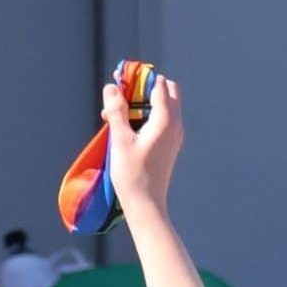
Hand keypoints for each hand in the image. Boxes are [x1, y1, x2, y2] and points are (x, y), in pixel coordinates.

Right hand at [102, 71, 182, 217]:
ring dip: (144, 104)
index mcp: (166, 120)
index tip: (120, 87)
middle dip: (145, 89)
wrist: (146, 205)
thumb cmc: (133, 175)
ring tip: (119, 118)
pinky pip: (163, 120)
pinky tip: (128, 131)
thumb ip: (116, 111)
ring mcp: (175, 135)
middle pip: (167, 91)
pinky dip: (148, 117)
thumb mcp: (120, 140)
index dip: (138, 81)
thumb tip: (111, 87)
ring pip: (165, 105)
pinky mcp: (171, 145)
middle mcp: (176, 125)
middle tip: (122, 99)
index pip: (158, 85)